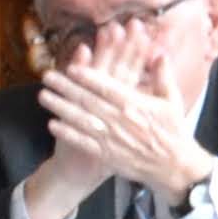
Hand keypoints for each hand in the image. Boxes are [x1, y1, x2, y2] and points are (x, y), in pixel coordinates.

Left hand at [36, 58, 209, 202]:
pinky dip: (67, 133)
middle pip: (87, 101)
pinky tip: (52, 124)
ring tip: (43, 96)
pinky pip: (83, 142)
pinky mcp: (107, 155)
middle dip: (65, 87)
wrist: (174, 166)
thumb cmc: (174, 130)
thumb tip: (159, 52)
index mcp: (135, 104)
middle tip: (47, 76)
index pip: (106, 87)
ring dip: (60, 107)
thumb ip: (163, 75)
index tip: (71, 67)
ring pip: (80, 120)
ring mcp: (112, 138)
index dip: (87, 77)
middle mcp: (120, 120)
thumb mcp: (172, 100)